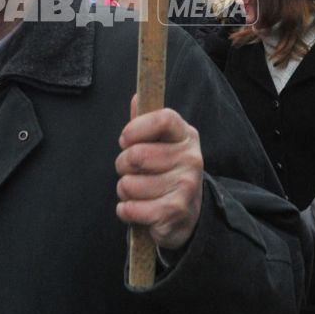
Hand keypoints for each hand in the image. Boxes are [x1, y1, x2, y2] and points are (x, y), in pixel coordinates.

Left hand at [115, 98, 203, 252]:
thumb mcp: (160, 146)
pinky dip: (126, 211)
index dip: (136, 128)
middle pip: (136, 154)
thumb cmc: (165, 174)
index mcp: (186, 136)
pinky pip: (131, 208)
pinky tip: (138, 210)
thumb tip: (137, 97)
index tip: (125, 140)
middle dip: (122, 166)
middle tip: (132, 172)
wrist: (186, 216)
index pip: (163, 118)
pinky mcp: (175, 211)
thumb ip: (146, 124)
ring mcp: (186, 186)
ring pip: (129, 184)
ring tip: (140, 193)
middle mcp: (191, 159)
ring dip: (125, 191)